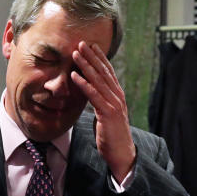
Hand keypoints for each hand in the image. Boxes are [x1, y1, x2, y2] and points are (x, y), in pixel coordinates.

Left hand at [71, 41, 135, 181]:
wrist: (121, 153)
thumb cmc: (112, 134)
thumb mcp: (106, 114)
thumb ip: (101, 101)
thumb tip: (91, 92)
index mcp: (118, 95)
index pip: (109, 72)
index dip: (100, 58)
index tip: (92, 45)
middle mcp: (117, 96)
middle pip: (103, 72)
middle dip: (92, 56)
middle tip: (81, 43)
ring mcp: (114, 104)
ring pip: (98, 80)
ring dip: (85, 65)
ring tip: (75, 54)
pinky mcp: (107, 113)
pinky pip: (93, 95)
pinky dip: (83, 84)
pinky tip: (74, 76)